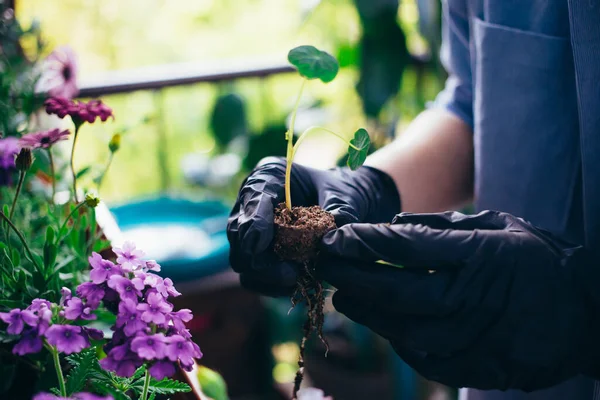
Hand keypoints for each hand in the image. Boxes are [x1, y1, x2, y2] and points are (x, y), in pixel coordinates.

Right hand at [227, 157, 398, 295]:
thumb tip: (333, 238)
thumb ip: (340, 209)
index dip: (254, 220)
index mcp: (269, 176)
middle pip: (239, 232)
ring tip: (293, 280)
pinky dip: (269, 284)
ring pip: (241, 258)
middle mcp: (252, 202)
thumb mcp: (345, 193)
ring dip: (263, 274)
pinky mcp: (259, 254)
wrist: (345, 203)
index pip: (252, 195)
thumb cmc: (341, 189)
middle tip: (288, 272)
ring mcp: (252, 230)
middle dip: (258, 256)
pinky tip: (292, 285)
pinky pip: (252, 275)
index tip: (261, 243)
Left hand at [318, 211, 598, 390]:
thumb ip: (445, 226)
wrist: (587, 312)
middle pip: (399, 292)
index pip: (409, 247)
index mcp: (481, 255)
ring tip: (344, 296)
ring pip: (406, 330)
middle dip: (354, 278)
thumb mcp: (499, 225)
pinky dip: (399, 341)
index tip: (334, 238)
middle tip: (326, 266)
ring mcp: (479, 337)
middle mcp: (476, 298)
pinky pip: (427, 359)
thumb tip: (393, 225)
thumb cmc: (538, 259)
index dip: (366, 243)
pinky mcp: (483, 366)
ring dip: (368, 313)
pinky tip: (384, 325)